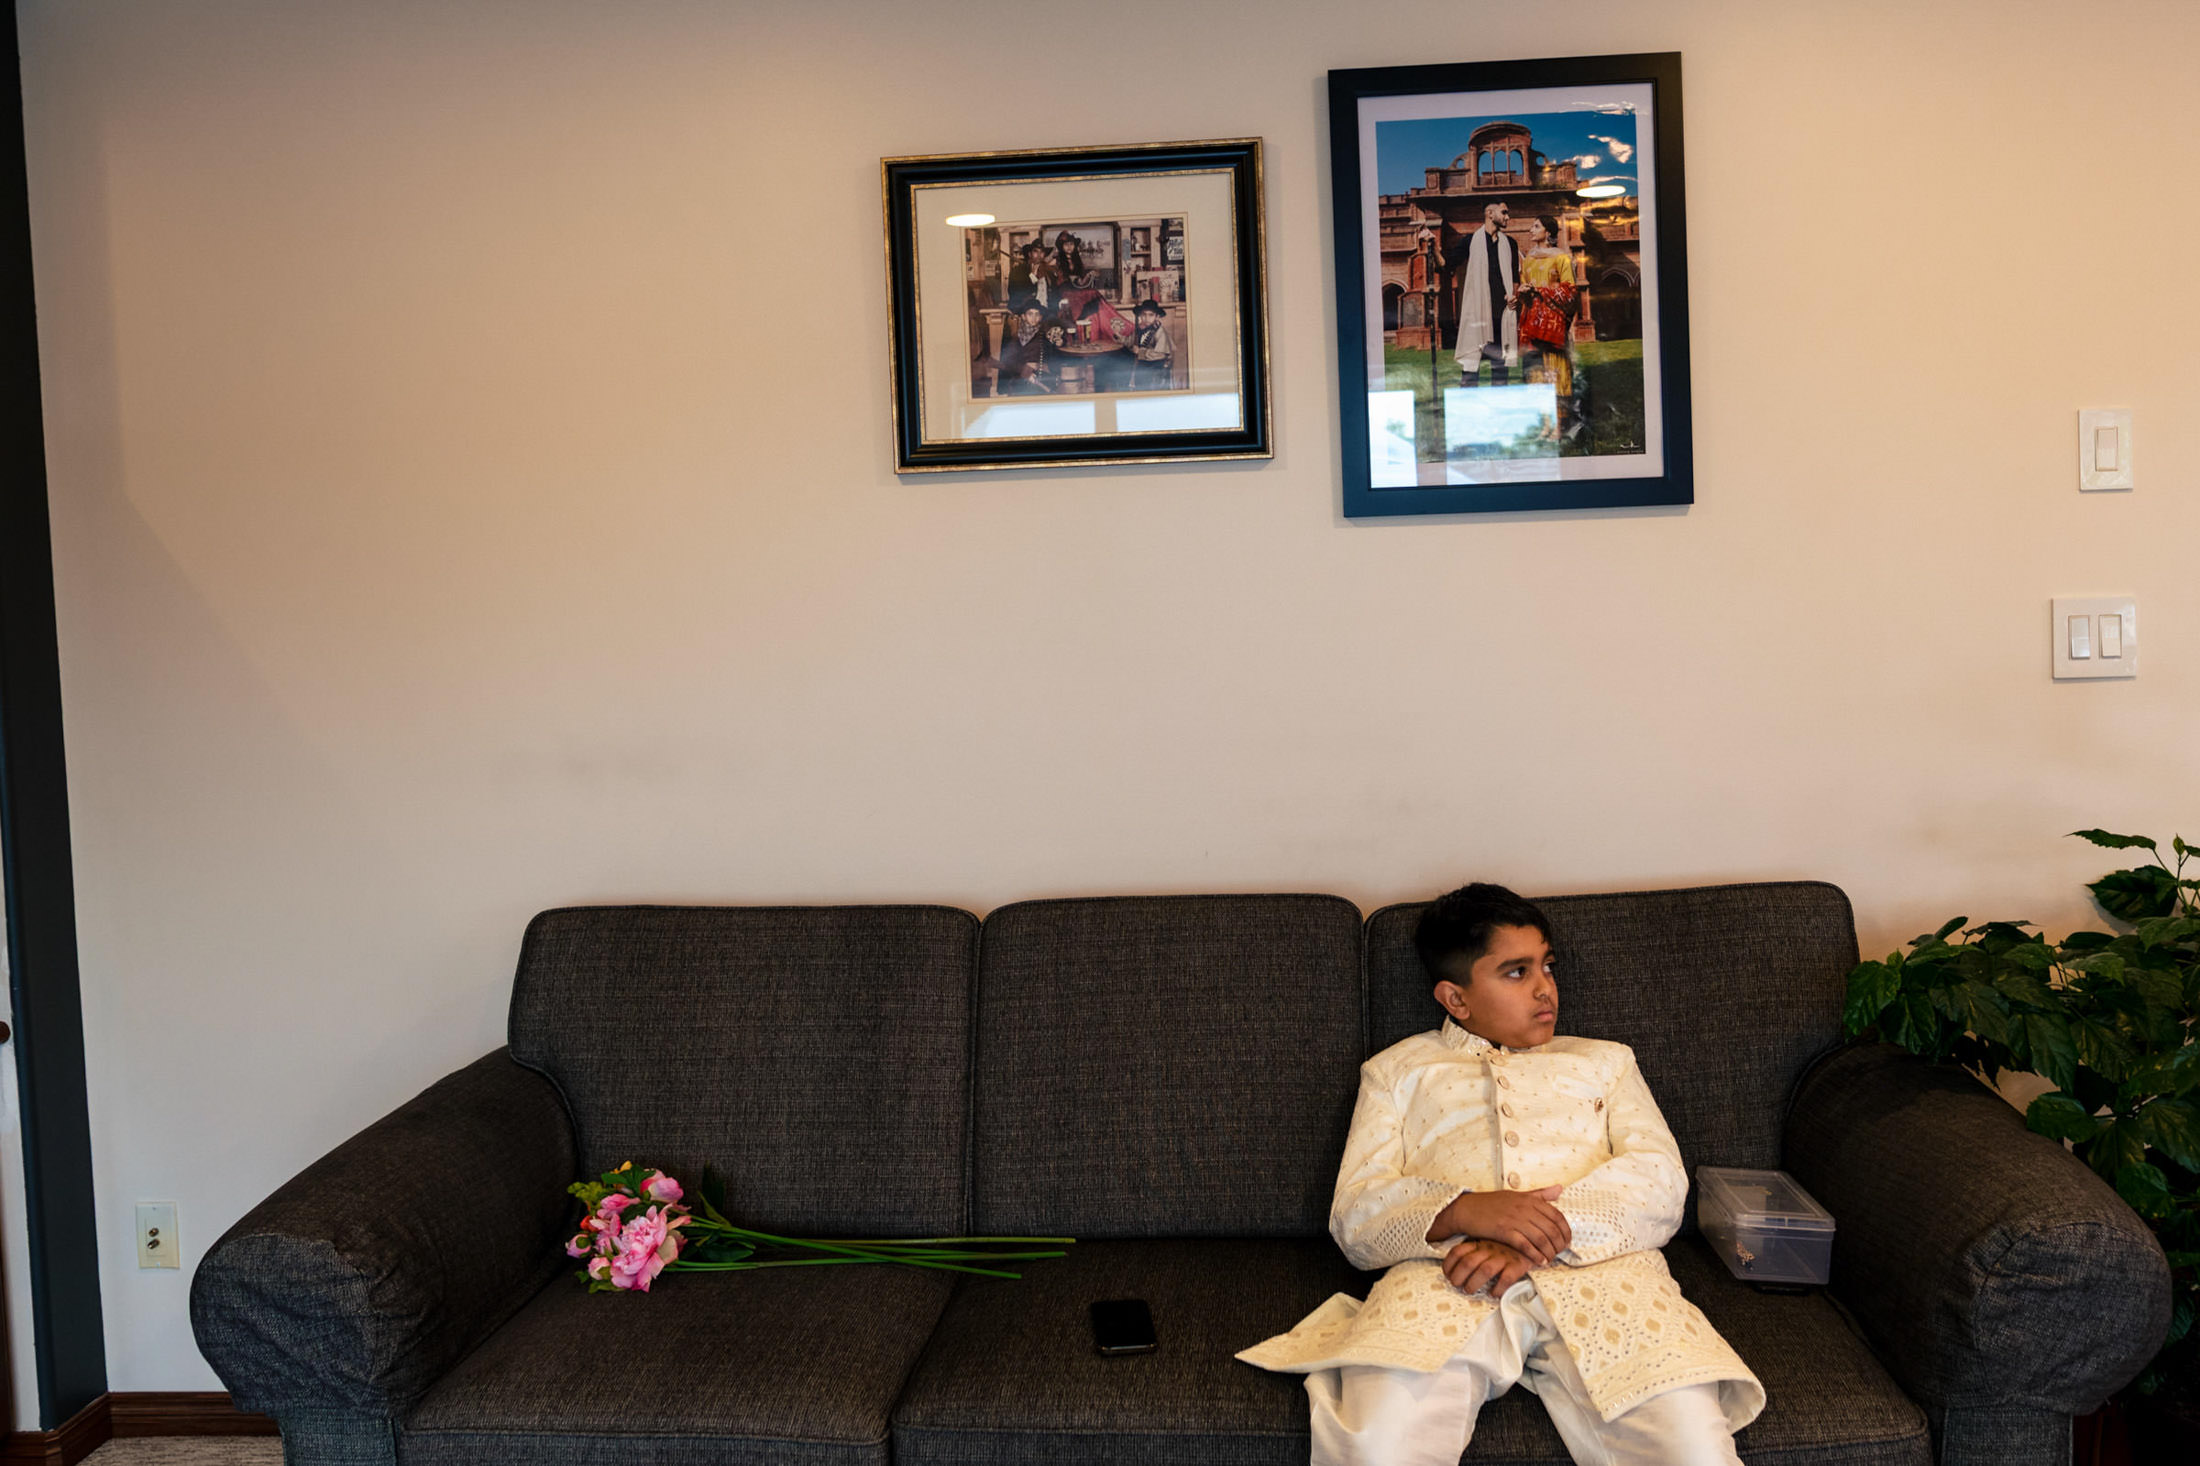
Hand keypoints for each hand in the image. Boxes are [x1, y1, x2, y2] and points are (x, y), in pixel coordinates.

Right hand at [1427, 1186, 1571, 1264]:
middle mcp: (1525, 1208)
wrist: (1467, 1209)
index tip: (1566, 1241)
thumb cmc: (1492, 1203)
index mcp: (1530, 1199)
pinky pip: (1525, 1245)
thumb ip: (1540, 1194)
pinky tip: (1539, 1261)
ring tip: (1550, 1259)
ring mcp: (1514, 1219)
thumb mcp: (1517, 1195)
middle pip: (1552, 1229)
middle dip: (1559, 1244)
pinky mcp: (1504, 1230)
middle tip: (1559, 1253)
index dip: (1565, 1231)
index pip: (1557, 1216)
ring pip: (1541, 1238)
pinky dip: (1535, 1254)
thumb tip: (1560, 1189)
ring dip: (1549, 1252)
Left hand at [1442, 1238, 1533, 1295]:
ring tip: (1469, 1290)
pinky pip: (1507, 1277)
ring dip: (1474, 1283)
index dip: (1449, 1265)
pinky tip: (1494, 1294)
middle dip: (1458, 1277)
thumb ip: (1471, 1251)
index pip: (1458, 1251)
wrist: (1533, 1241)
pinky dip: (1498, 1288)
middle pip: (1468, 1262)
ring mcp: (1504, 1256)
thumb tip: (1451, 1269)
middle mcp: (1490, 1248)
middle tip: (1458, 1286)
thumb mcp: (1485, 1244)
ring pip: (1484, 1270)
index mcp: (1479, 1243)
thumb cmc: (1504, 1247)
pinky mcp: (1518, 1265)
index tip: (1448, 1276)